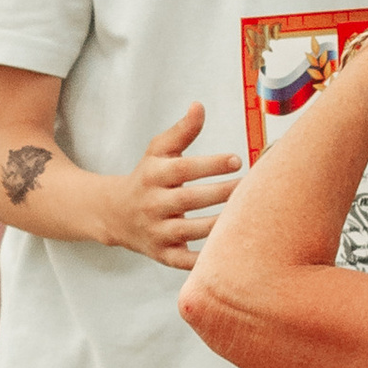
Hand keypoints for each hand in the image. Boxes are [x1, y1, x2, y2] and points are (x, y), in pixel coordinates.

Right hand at [103, 103, 242, 270]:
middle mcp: (154, 204)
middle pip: (191, 200)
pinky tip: (229, 250)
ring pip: (192, 231)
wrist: (115, 214)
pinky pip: (186, 261)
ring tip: (247, 215)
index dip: (210, 165)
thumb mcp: (158, 150)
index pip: (183, 169)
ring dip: (220, 225)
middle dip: (223, 193)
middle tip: (251, 187)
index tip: (237, 159)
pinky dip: (205, 260)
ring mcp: (158, 232)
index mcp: (154, 176)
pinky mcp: (163, 255)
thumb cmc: (146, 177)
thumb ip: (181, 130)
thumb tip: (199, 106)